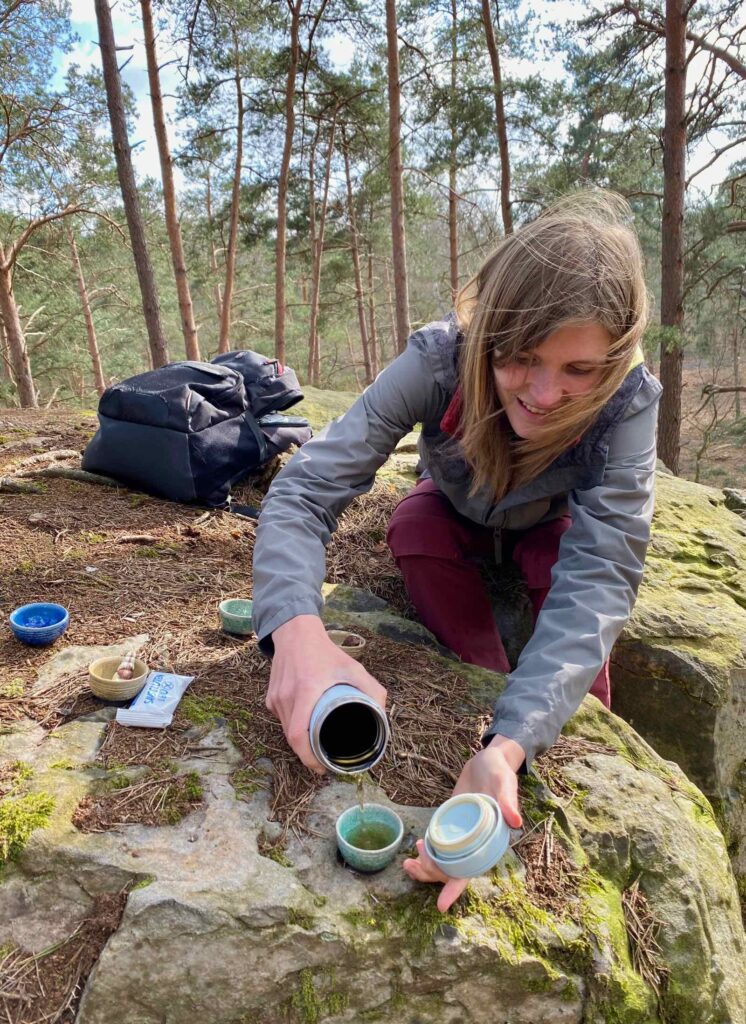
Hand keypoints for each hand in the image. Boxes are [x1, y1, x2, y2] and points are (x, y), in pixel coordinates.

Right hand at [266, 615, 386, 773]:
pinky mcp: (271, 697)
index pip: (298, 736)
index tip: (321, 767)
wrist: (295, 633)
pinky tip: (306, 724)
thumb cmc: (326, 652)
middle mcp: (287, 697)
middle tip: (325, 760)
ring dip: (301, 741)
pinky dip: (294, 725)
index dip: (308, 758)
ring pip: (286, 730)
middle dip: (308, 754)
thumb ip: (371, 689)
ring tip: (317, 745)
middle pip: (292, 738)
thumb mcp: (353, 667)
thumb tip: (383, 714)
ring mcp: (276, 698)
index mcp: (306, 691)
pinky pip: (282, 719)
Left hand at [402, 734, 524, 911]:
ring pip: (442, 861)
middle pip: (450, 870)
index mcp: (488, 843)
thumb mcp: (505, 784)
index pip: (470, 872)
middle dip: (430, 874)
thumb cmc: (500, 773)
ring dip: (425, 867)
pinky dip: (426, 850)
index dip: (455, 889)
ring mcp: (461, 835)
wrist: (488, 760)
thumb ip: (508, 801)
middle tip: (412, 864)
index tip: (440, 906)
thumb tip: (515, 821)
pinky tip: (417, 845)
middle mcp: (473, 844)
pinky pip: (438, 845)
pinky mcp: (451, 824)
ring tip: (407, 864)